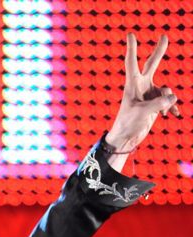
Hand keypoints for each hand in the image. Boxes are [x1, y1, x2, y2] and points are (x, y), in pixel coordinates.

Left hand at [107, 33, 179, 156]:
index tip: (131, 34)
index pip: (132, 63)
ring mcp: (149, 94)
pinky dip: (171, 107)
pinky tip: (174, 114)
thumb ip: (159, 104)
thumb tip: (173, 98)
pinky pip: (168, 100)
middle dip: (159, 51)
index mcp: (132, 85)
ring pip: (165, 89)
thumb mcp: (143, 113)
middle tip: (164, 36)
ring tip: (163, 112)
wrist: (126, 138)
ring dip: (167, 100)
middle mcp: (141, 86)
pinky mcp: (155, 103)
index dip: (132, 49)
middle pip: (151, 65)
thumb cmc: (128, 123)